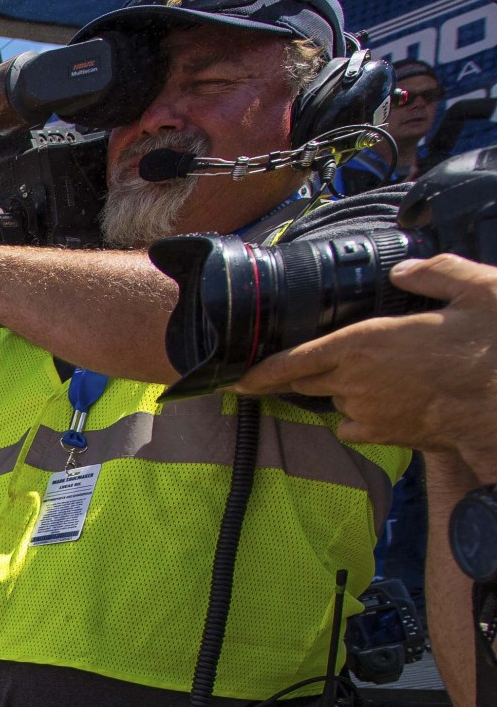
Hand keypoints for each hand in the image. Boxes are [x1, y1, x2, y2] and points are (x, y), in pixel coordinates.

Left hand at [235, 255, 496, 475]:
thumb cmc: (493, 348)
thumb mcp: (476, 291)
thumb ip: (434, 274)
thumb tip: (404, 270)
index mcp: (365, 342)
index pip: (293, 359)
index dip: (259, 370)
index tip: (234, 376)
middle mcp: (355, 380)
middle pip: (305, 380)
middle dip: (297, 375)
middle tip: (295, 370)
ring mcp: (366, 411)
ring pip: (334, 399)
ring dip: (342, 389)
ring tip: (380, 376)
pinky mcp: (382, 436)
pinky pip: (351, 425)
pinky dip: (358, 415)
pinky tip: (385, 401)